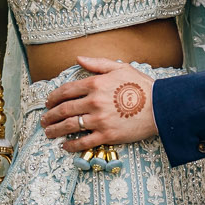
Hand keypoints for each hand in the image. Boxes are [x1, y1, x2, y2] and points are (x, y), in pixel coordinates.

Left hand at [41, 57, 157, 150]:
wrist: (160, 107)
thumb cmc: (141, 86)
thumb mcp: (120, 68)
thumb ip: (97, 64)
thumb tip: (78, 59)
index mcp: (95, 84)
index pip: (66, 91)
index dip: (53, 97)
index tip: (48, 102)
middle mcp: (94, 102)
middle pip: (64, 109)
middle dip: (50, 115)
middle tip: (44, 119)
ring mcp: (99, 120)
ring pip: (69, 126)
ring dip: (55, 130)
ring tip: (48, 132)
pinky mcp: (106, 135)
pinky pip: (83, 142)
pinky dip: (71, 145)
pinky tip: (65, 145)